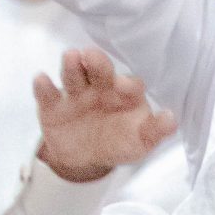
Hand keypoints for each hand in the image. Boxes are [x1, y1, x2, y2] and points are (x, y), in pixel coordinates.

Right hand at [33, 50, 177, 183]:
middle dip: (97, 62)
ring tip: (71, 57)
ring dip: (71, 66)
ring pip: (73, 76)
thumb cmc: (118, 142)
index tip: (125, 86)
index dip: (128, 85)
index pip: (129, 85)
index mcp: (125, 95)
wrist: (84, 158)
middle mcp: (101, 88)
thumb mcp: (140, 141)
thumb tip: (171, 118)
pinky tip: (42, 81)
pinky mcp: (53, 104)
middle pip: (99, 71)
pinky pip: (48, 94)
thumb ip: (155, 130)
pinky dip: (43, 87)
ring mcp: (76, 93)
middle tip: (92, 56)